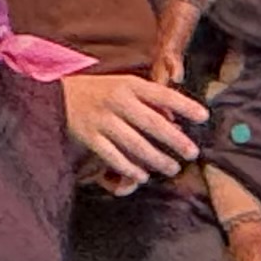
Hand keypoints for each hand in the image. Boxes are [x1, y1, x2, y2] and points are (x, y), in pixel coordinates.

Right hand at [61, 72, 205, 191]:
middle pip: (152, 123)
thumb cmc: (98, 91)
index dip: (184, 105)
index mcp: (129, 84)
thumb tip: (175, 119)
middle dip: (175, 140)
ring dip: (156, 159)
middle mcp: (117, 100)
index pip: (162, 94)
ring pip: (135, 144)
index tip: (204, 116)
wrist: (56, 96)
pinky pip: (114, 156)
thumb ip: (147, 100)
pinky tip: (142, 175)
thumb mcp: (123, 85)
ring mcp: (102, 119)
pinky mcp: (89, 137)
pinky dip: (130, 167)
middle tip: (192, 152)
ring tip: (172, 168)